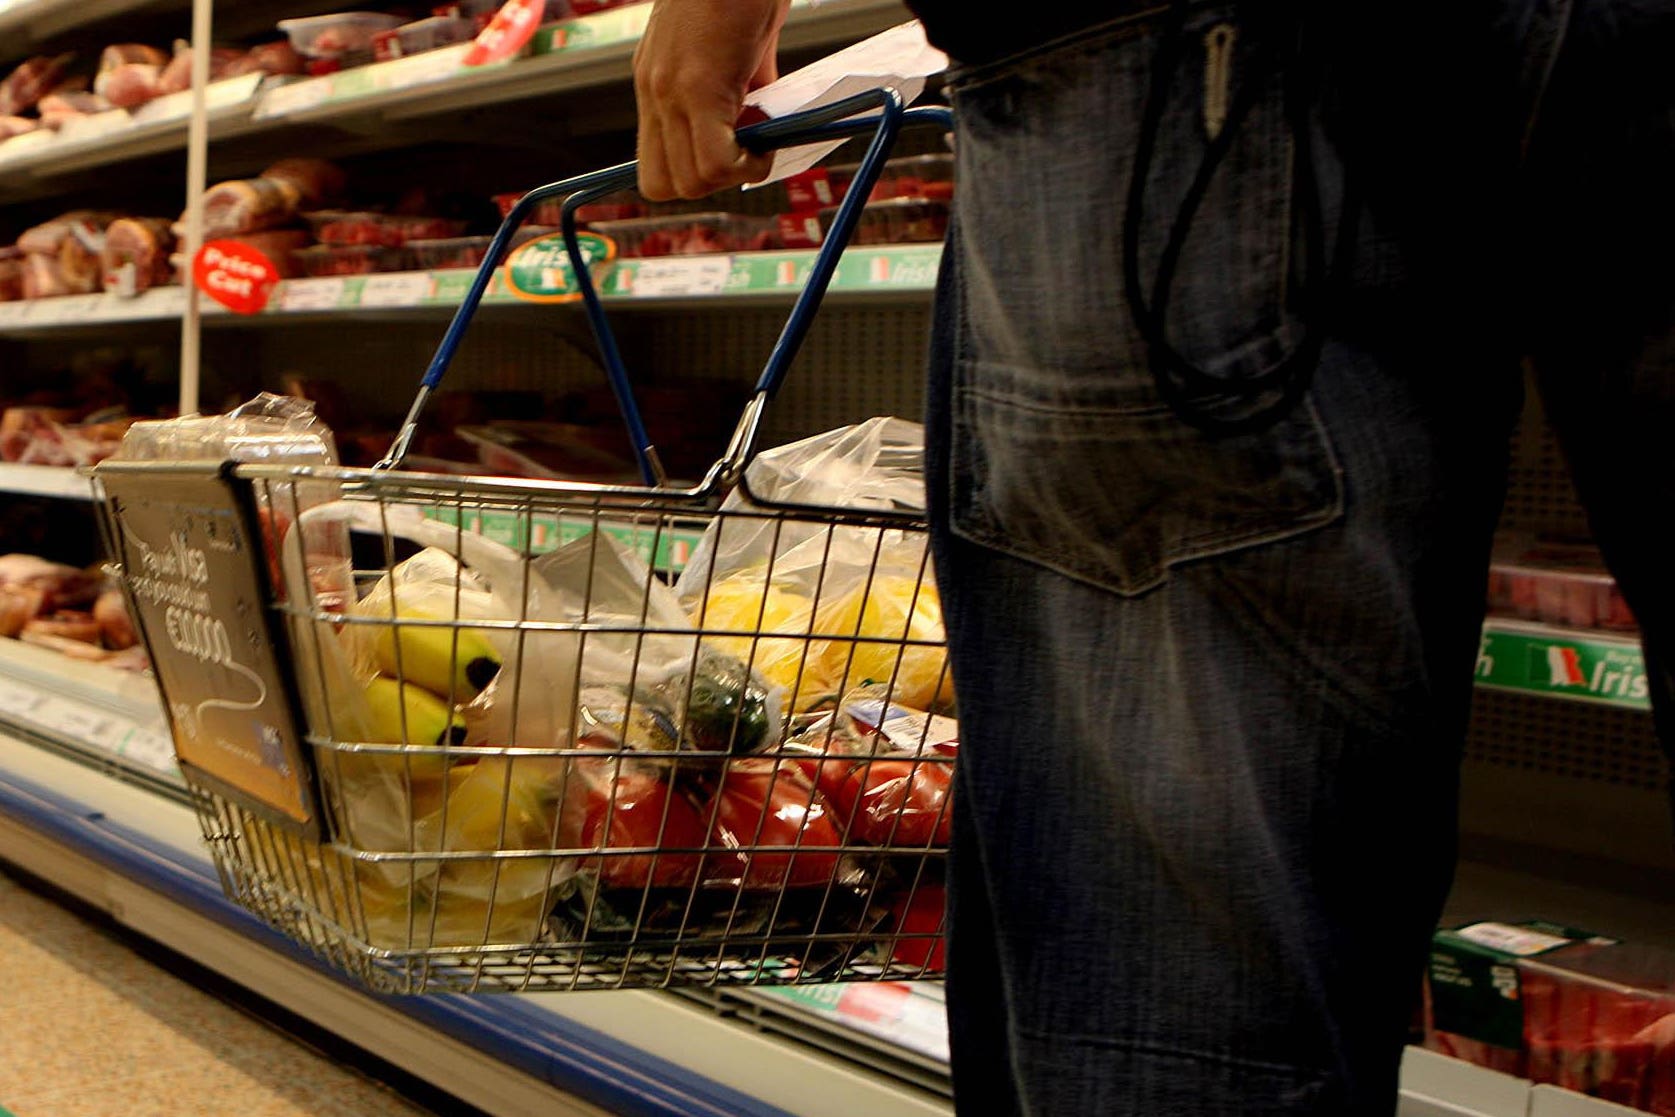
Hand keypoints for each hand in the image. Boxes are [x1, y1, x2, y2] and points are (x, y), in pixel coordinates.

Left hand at [633, 0, 791, 200]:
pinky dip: (748, 164)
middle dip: (711, 184)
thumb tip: (760, 128)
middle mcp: (654, 91)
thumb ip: (741, 92)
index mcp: (656, 82)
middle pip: (663, 185)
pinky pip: (717, 160)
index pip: (653, 164)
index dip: (693, 175)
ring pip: (691, 181)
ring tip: (761, 143)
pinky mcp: (697, 86)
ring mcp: (669, 90)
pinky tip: (769, 138)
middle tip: (746, 155)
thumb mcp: (735, 50)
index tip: (730, 158)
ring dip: (734, 174)